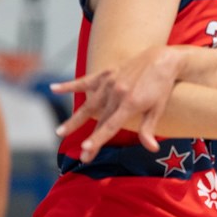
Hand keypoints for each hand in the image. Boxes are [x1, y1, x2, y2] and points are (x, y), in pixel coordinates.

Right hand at [52, 44, 179, 161]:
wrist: (162, 59)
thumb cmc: (162, 87)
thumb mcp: (158, 109)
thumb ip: (149, 129)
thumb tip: (151, 149)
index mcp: (130, 102)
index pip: (111, 125)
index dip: (99, 139)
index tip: (87, 150)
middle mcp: (117, 92)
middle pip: (99, 120)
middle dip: (91, 140)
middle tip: (82, 157)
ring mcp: (110, 82)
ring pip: (88, 105)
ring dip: (75, 120)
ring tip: (60, 132)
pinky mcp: (106, 73)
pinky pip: (85, 81)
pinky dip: (69, 85)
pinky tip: (54, 89)